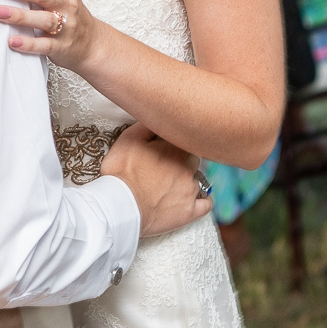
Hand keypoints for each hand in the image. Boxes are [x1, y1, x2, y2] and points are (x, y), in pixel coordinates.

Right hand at [101, 124, 210, 238]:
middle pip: (193, 158)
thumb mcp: (128, 139)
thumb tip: (157, 116)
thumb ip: (147, 125)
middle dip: (182, 161)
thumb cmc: (120, 174)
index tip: (163, 150)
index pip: (184, 139)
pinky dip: (202, 200)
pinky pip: (206, 203)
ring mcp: (191, 189)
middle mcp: (188, 167)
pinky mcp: (190, 210)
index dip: (173, 144)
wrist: (120, 207)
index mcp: (175, 148)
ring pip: (198, 179)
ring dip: (188, 180)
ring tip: (170, 187)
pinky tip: (193, 199)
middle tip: (165, 168)